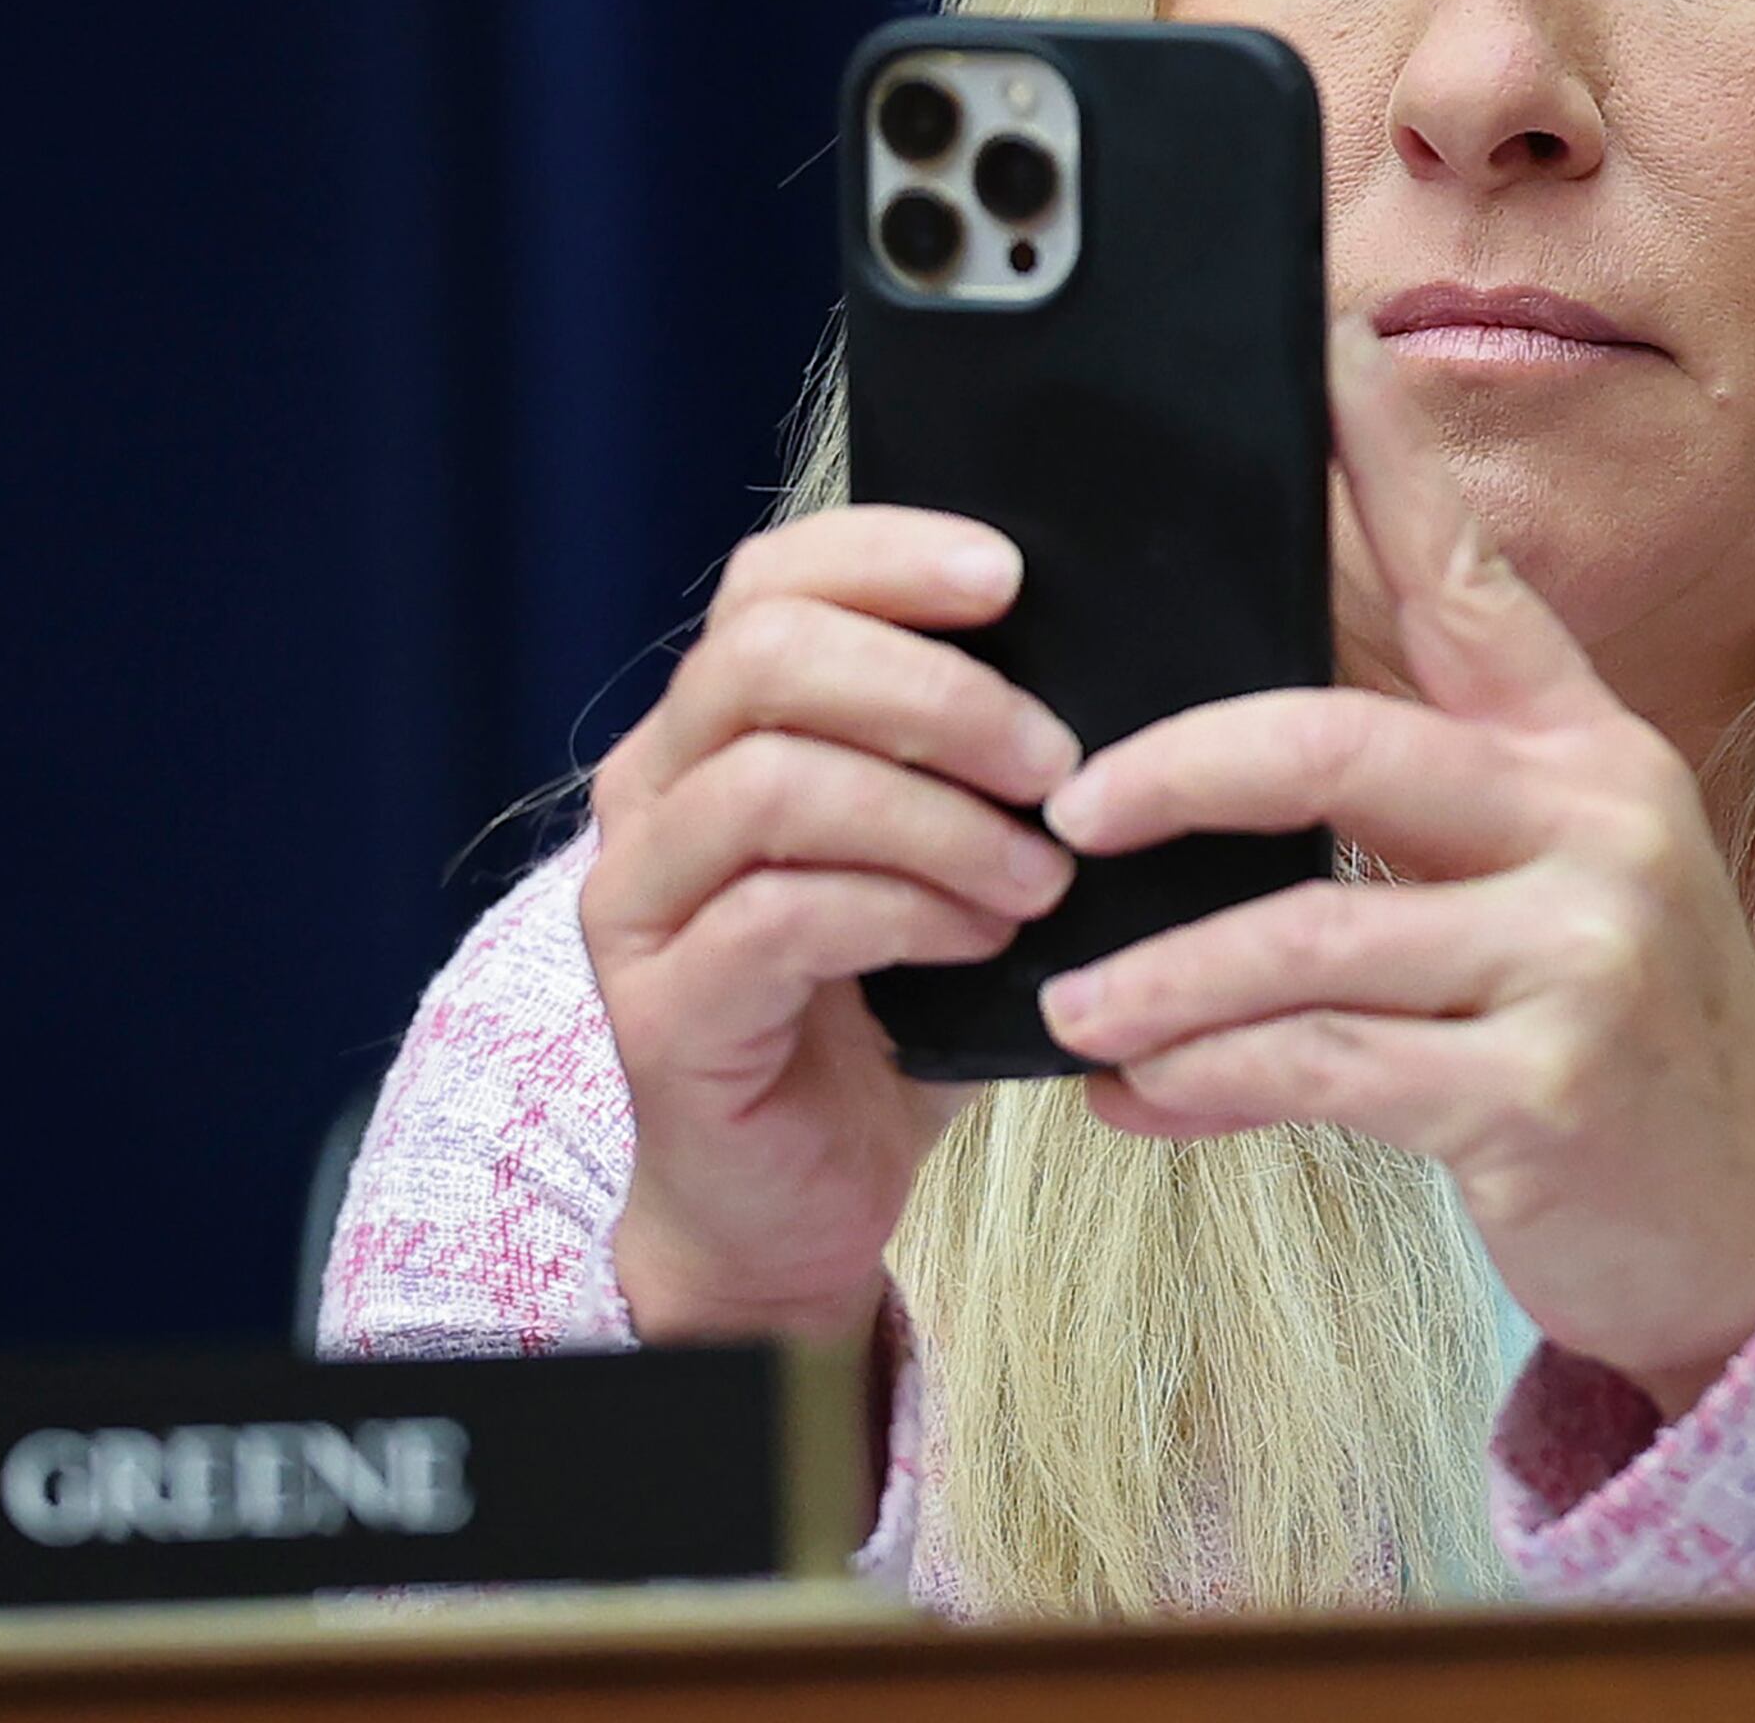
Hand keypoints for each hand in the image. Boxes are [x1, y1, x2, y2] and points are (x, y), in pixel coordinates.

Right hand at [582, 509, 1081, 1344]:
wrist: (798, 1199)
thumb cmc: (889, 1008)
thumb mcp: (943, 853)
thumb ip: (977, 758)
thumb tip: (1116, 661)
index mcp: (713, 725)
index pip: (771, 578)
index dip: (887, 555)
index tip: (1013, 576)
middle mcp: (651, 791)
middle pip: (761, 656)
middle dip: (934, 692)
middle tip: (1055, 763)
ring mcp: (638, 900)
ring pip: (771, 783)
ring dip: (935, 817)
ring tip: (1039, 876)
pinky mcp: (660, 1010)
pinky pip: (777, 916)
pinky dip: (904, 911)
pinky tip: (983, 940)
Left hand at [1035, 323, 1754, 1416]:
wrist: (1744, 1223)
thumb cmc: (1600, 1030)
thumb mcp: (1542, 874)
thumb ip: (1416, 783)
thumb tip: (1221, 706)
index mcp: (1578, 742)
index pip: (1463, 566)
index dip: (1380, 449)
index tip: (1305, 342)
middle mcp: (1594, 818)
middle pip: (1337, 744)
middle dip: (1175, 767)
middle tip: (1062, 807)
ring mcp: (1580, 954)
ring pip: (1307, 934)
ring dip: (1161, 976)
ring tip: (1072, 1004)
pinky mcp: (1543, 1092)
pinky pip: (1323, 1069)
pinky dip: (1202, 1085)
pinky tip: (1136, 1100)